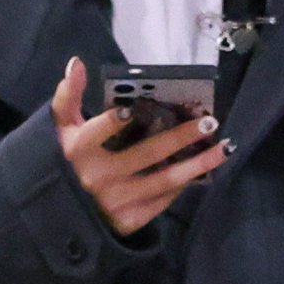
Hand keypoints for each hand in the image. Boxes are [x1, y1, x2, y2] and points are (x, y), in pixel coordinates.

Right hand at [52, 57, 221, 237]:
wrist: (59, 215)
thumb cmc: (64, 162)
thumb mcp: (60, 129)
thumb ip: (68, 96)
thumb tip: (77, 63)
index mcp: (78, 151)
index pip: (97, 133)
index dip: (113, 121)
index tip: (132, 110)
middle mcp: (98, 177)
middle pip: (146, 153)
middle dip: (181, 136)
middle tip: (209, 121)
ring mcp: (116, 200)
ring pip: (164, 180)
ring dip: (197, 164)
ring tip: (223, 148)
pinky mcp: (128, 219)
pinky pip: (162, 200)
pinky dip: (183, 185)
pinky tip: (202, 170)